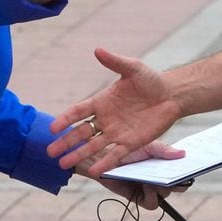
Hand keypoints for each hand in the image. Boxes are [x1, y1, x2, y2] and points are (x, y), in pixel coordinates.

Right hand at [49, 48, 181, 174]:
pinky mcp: (131, 143)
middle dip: (66, 142)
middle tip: (50, 151)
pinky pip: (115, 154)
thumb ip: (115, 61)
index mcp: (102, 101)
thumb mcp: (132, 68)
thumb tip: (97, 50)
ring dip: (79, 154)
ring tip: (63, 164)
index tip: (52, 128)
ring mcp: (117, 132)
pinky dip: (104, 162)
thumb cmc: (151, 80)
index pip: (78, 111)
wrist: (171, 94)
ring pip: (93, 145)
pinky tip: (93, 170)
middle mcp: (106, 119)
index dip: (65, 119)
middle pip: (81, 132)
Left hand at [75, 139, 184, 209]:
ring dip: (163, 189)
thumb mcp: (147, 146)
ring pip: (165, 196)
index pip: (181, 173)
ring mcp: (149, 190)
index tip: (193, 168)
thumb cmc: (126, 149)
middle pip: (178, 187)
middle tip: (178, 177)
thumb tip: (183, 154)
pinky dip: (151, 195)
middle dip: (179, 183)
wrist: (102, 159)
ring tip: (156, 179)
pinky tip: (146, 184)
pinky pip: (152, 203)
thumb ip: (164, 150)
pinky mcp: (138, 198)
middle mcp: (159, 179)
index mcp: (164, 166)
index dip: (188, 172)